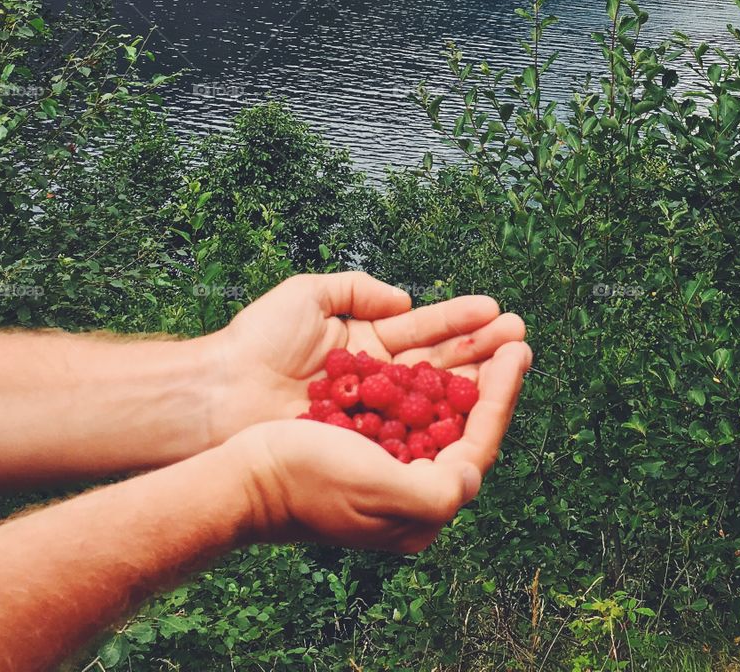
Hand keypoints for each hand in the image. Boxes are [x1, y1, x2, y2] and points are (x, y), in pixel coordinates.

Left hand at [205, 271, 525, 446]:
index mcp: (367, 347)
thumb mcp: (308, 294)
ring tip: (516, 361)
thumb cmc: (255, 342)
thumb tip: (406, 301)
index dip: (462, 322)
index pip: (426, 332)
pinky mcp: (368, 449)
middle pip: (442, 367)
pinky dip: (449, 421)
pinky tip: (480, 405)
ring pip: (438, 400)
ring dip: (478, 382)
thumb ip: (358, 289)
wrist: (218, 393)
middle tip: (522, 337)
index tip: (497, 310)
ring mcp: (376, 419)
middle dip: (484, 351)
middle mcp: (379, 385)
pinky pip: (416, 435)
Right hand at [226, 340, 532, 552]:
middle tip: (514, 334)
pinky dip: (426, 375)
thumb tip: (473, 474)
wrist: (244, 475)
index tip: (518, 351)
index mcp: (419, 510)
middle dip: (490, 377)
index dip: (502, 395)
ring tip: (487, 331)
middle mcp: (408, 489)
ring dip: (463, 366)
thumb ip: (436, 490)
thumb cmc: (305, 479)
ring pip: (439, 409)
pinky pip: (407, 405)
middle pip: (463, 425)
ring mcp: (385, 464)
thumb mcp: (377, 490)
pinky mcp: (362, 442)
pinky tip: (435, 350)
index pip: (478, 446)